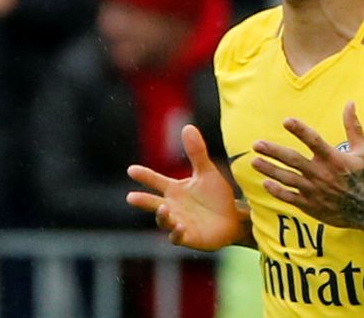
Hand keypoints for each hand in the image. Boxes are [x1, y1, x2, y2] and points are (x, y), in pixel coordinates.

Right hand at [126, 124, 243, 250]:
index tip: (131, 169)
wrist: (233, 219)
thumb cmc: (216, 196)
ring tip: (163, 208)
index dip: (144, 176)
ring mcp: (178, 223)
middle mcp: (173, 207)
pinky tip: (180, 227)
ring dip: (162, 216)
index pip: (156, 181)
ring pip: (164, 220)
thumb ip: (196, 152)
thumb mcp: (206, 172)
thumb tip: (187, 126)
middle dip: (142, 201)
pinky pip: (178, 237)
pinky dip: (177, 233)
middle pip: (153, 203)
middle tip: (130, 197)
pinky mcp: (188, 237)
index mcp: (175, 190)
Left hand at [251, 101, 363, 230]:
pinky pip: (290, 197)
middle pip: (293, 160)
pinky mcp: (310, 205)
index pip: (314, 140)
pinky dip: (277, 191)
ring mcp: (314, 190)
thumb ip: (353, 126)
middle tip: (256, 144)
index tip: (286, 121)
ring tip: (254, 162)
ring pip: (287, 178)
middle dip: (273, 152)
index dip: (300, 130)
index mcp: (333, 158)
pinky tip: (265, 183)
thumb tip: (350, 103)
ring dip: (269, 170)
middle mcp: (321, 173)